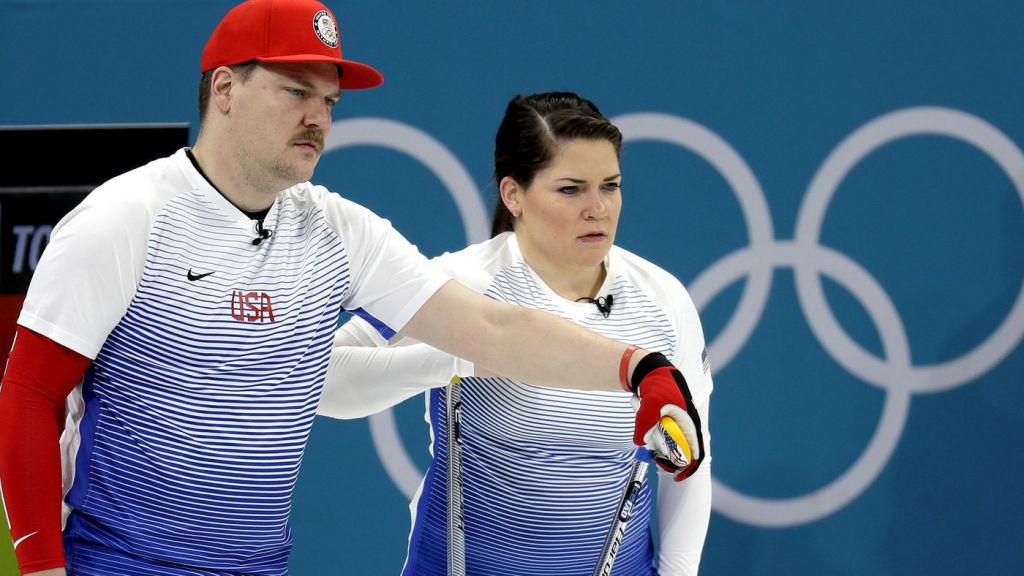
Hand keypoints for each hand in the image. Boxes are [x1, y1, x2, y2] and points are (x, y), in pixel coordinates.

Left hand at [630, 352, 704, 480]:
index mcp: (689, 424)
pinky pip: (658, 434)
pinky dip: (650, 432)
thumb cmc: (657, 386)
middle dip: (665, 456)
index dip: (688, 468)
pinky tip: (644, 414)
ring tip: (645, 421)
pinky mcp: (666, 422)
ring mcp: (676, 425)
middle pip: (679, 453)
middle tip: (654, 456)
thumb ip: (644, 426)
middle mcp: (685, 427)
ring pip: (666, 443)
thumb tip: (640, 443)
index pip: (695, 454)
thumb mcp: (649, 406)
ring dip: (655, 440)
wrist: (653, 371)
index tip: (676, 477)